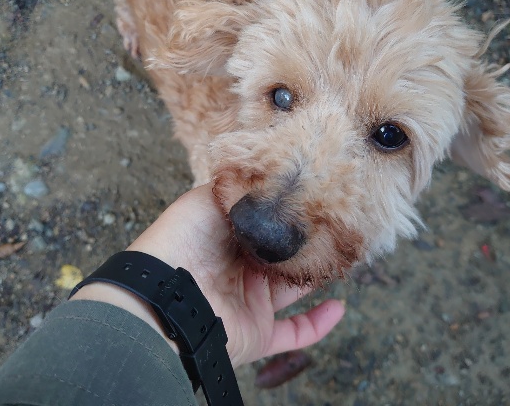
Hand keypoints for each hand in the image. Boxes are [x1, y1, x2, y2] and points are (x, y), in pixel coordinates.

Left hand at [72, 184, 343, 367]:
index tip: (318, 201)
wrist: (167, 295)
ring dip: (317, 277)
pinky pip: (294, 333)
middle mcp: (239, 268)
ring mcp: (248, 302)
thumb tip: (273, 175)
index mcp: (228, 237)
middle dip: (307, 244)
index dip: (289, 215)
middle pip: (281, 256)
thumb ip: (242, 189)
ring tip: (343, 259)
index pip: (265, 225)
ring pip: (293, 291)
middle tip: (338, 228)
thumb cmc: (184, 239)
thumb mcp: (210, 198)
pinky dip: (318, 324)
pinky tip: (338, 307)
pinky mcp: (256, 334)